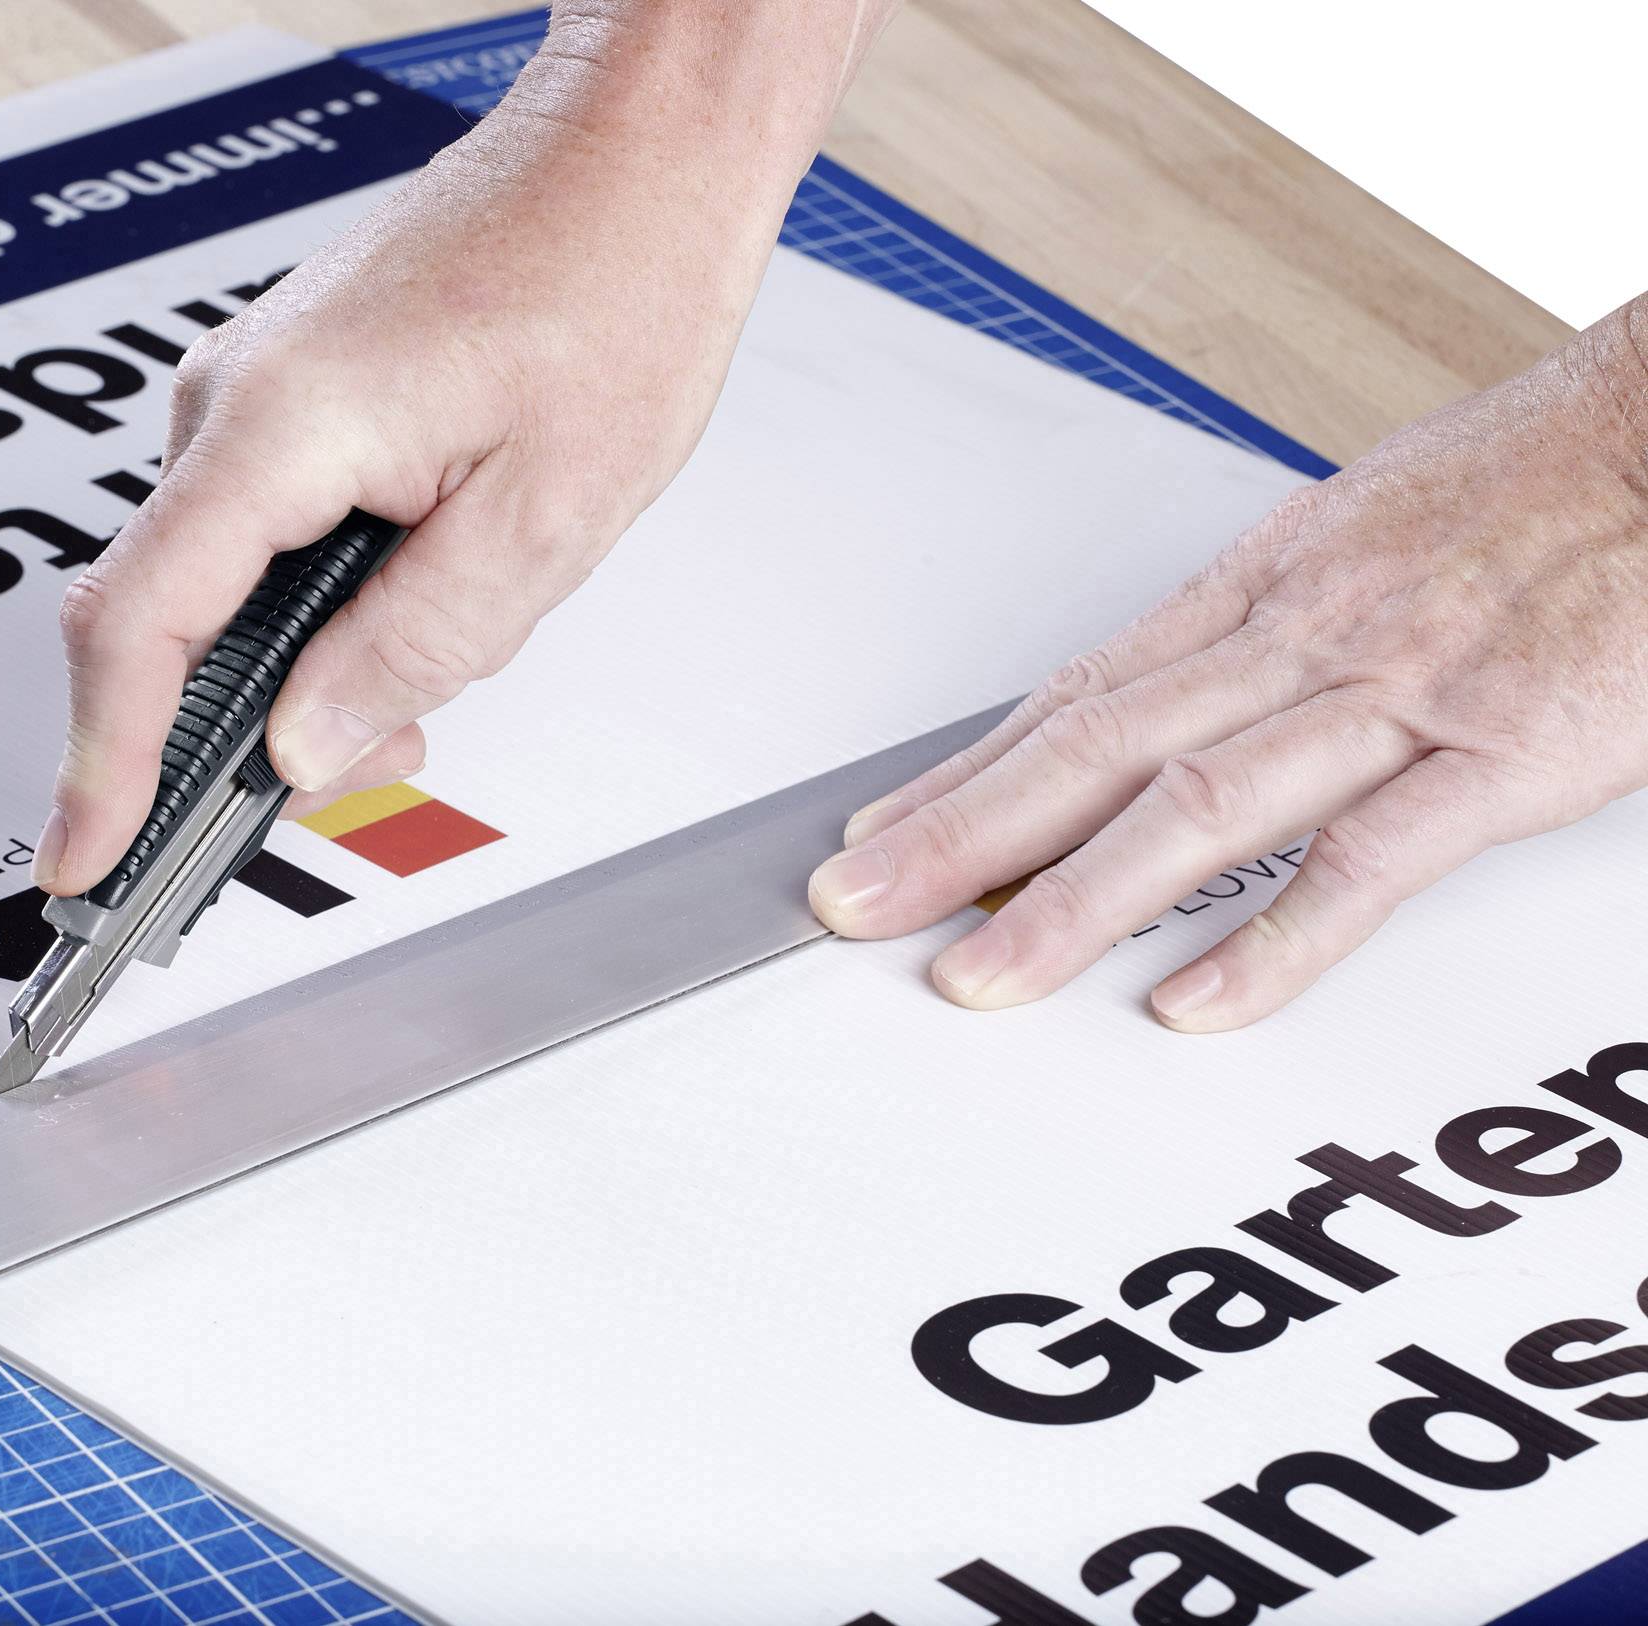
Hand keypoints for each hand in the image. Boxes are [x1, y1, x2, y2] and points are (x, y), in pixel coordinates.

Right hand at [33, 1, 888, 893]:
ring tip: (430, 665)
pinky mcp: (284, 387)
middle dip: (241, 726)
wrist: (635, 153)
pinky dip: (314, 593)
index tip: (84, 857)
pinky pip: (259, 524)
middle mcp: (235, 396)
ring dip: (300, 658)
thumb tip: (304, 745)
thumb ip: (410, 651)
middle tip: (363, 763)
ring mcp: (249, 385)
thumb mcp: (539, 523)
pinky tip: (410, 593)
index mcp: (279, 426)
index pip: (136, 626)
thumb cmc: (613, 288)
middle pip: (166, 614)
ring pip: (222, 577)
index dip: (102, 763)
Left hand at [809, 297, 1647, 1029]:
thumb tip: (1162, 704)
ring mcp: (1398, 693)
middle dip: (958, 840)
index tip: (872, 839)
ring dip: (1073, 899)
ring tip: (978, 978)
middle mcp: (1305, 634)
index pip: (1076, 698)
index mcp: (1265, 585)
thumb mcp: (1366, 540)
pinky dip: (1276, 937)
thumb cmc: (1535, 483)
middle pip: (1095, 749)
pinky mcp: (1503, 750)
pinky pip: (1368, 857)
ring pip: (1197, 803)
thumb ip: (1265, 633)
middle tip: (852, 909)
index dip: (961, 779)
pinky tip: (1193, 1002)